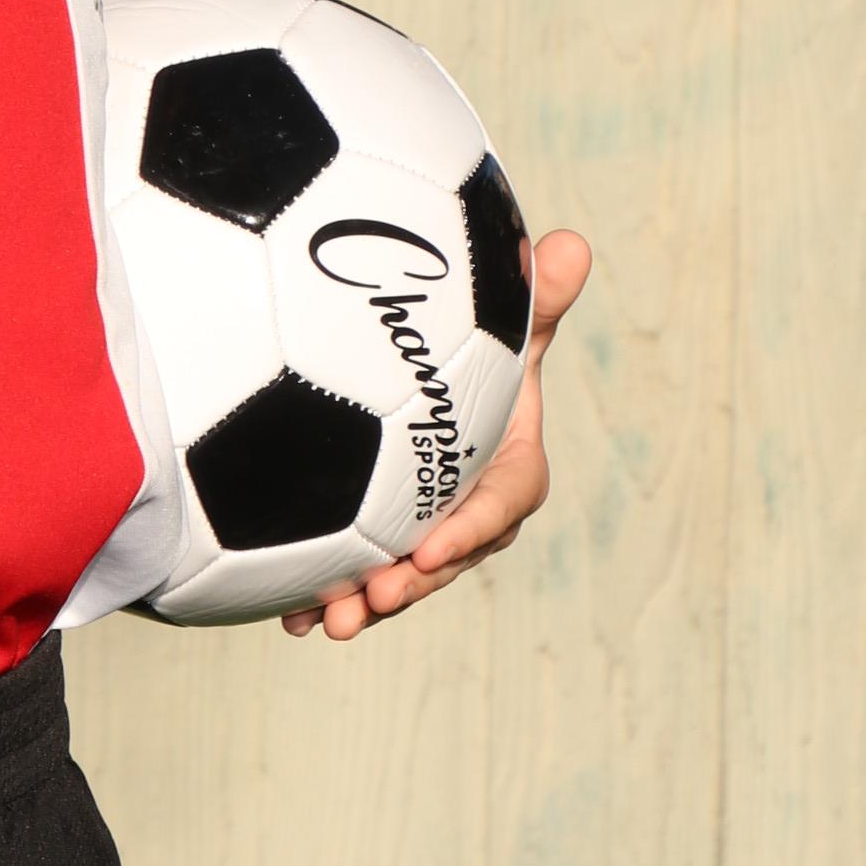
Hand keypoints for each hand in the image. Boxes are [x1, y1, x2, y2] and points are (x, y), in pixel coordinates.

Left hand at [284, 227, 592, 644]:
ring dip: (371, 603)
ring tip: (332, 621)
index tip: (430, 549)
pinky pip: (363, 574)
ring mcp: (426, 527)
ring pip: (405, 577)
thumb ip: (535, 297)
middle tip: (375, 596)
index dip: (471, 528)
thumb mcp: (506, 323)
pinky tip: (294, 617)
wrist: (425, 370)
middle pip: (449, 554)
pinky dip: (331, 597)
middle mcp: (469, 506)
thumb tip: (570, 244)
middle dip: (415, 583)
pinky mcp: (383, 536)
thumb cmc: (475, 346)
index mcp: (508, 464)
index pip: (502, 503)